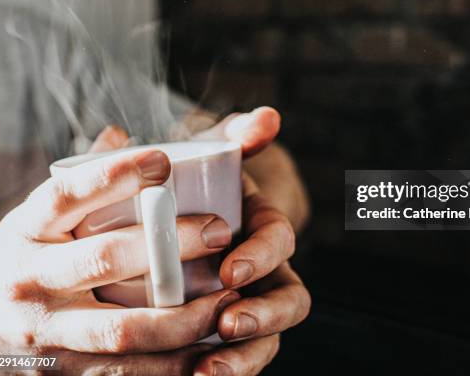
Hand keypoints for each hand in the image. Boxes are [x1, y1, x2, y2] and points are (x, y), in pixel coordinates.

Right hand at [0, 126, 239, 352]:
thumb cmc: (31, 252)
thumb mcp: (43, 213)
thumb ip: (83, 176)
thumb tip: (120, 133)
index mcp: (29, 227)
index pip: (67, 194)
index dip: (115, 175)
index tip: (163, 161)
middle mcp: (30, 278)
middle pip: (104, 259)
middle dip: (169, 245)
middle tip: (222, 230)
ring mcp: (45, 330)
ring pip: (121, 328)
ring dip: (182, 317)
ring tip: (228, 298)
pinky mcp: (62, 370)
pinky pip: (122, 373)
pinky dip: (169, 368)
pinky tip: (207, 350)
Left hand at [188, 108, 311, 375]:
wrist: (181, 203)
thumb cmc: (201, 174)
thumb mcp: (215, 149)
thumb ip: (240, 132)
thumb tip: (269, 118)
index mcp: (263, 226)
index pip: (279, 241)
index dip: (263, 257)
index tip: (231, 271)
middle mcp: (264, 267)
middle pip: (288, 299)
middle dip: (265, 315)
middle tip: (227, 325)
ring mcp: (249, 300)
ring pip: (267, 337)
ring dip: (246, 356)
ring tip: (208, 371)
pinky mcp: (225, 329)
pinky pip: (238, 356)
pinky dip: (224, 369)